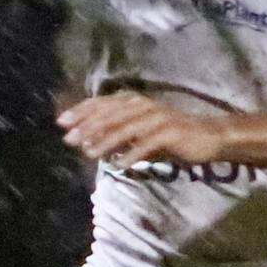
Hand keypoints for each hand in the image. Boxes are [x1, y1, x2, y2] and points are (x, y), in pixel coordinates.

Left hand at [61, 88, 229, 170]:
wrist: (205, 137)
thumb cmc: (167, 136)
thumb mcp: (137, 134)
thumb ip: (114, 135)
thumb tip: (86, 144)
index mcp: (134, 101)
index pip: (102, 103)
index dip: (81, 111)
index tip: (61, 123)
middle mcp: (144, 105)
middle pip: (110, 114)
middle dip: (88, 127)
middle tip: (70, 140)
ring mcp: (158, 117)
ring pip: (126, 128)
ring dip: (106, 141)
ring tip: (90, 153)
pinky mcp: (170, 132)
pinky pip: (148, 143)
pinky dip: (133, 153)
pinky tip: (119, 164)